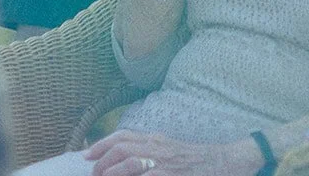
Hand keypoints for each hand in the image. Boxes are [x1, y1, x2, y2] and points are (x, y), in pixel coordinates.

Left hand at [87, 129, 260, 175]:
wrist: (223, 162)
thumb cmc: (193, 160)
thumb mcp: (168, 149)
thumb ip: (148, 151)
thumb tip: (123, 158)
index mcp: (155, 139)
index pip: (122, 137)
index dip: (101, 145)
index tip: (86, 155)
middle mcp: (158, 147)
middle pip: (122, 147)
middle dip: (102, 160)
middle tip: (93, 173)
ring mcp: (164, 162)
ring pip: (131, 162)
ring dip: (112, 171)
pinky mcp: (171, 175)